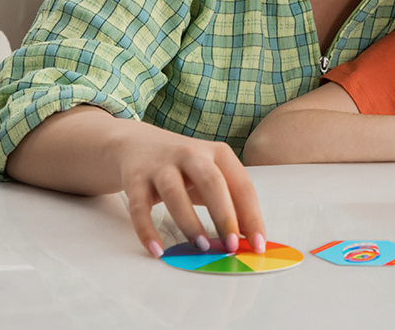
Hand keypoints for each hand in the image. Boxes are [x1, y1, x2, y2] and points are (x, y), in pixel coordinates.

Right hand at [115, 125, 265, 258]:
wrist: (136, 145)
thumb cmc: (184, 168)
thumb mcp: (211, 176)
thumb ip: (231, 202)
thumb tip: (249, 239)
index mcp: (218, 153)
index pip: (242, 185)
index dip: (252, 216)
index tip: (258, 245)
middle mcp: (191, 154)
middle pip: (211, 182)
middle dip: (224, 215)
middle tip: (231, 246)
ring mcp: (161, 165)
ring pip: (174, 193)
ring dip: (189, 222)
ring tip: (201, 246)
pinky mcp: (135, 178)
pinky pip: (140, 207)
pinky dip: (147, 230)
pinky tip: (157, 250)